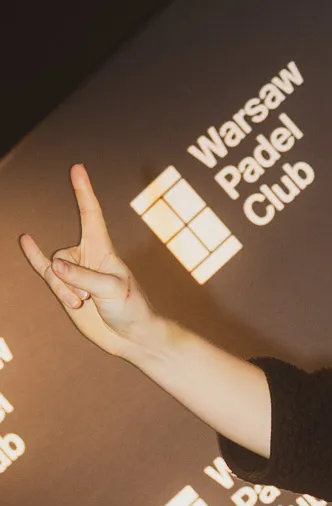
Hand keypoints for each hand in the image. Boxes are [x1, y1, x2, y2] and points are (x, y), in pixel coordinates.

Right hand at [18, 164, 165, 360]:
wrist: (131, 337)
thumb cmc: (131, 309)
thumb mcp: (112, 290)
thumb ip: (81, 276)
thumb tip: (53, 265)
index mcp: (104, 250)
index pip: (91, 214)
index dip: (83, 192)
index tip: (77, 168)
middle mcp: (86, 256)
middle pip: (61, 256)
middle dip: (70, 280)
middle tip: (92, 299)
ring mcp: (74, 272)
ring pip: (52, 273)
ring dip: (64, 292)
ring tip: (84, 305)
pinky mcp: (65, 288)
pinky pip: (43, 269)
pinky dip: (33, 255)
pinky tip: (25, 239)